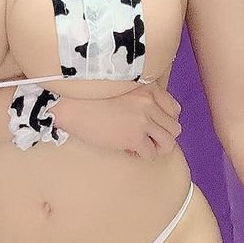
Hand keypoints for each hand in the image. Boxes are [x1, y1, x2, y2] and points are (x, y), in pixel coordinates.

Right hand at [56, 81, 182, 158]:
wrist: (69, 105)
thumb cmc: (87, 96)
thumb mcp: (118, 87)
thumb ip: (136, 96)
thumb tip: (144, 116)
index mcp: (146, 87)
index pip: (174, 108)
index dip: (165, 121)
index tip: (153, 127)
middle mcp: (149, 102)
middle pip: (174, 126)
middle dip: (162, 136)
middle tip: (146, 140)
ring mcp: (143, 119)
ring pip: (168, 142)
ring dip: (156, 148)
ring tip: (141, 147)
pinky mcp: (134, 136)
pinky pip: (151, 153)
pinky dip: (141, 155)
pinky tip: (129, 151)